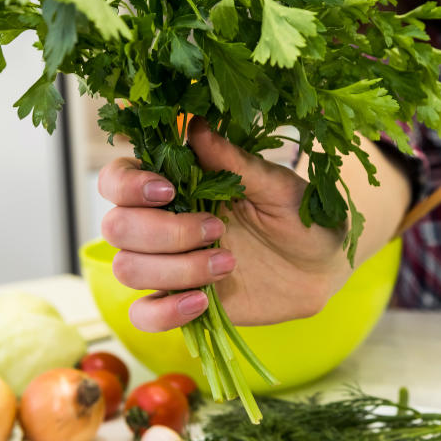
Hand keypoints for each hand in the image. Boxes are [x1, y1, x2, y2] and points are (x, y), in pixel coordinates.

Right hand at [98, 118, 348, 332]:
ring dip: (175, 269)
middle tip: (217, 229)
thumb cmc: (301, 216)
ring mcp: (167, 264)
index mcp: (177, 184)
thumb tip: (194, 124)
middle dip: (163, 232)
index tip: (169, 191)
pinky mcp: (179, 301)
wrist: (323, 269)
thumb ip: (234, 161)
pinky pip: (143, 315)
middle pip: (116, 227)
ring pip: (127, 269)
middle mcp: (161, 222)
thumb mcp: (277, 187)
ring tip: (229, 264)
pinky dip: (166, 311)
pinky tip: (203, 301)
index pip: (117, 179)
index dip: (128, 185)